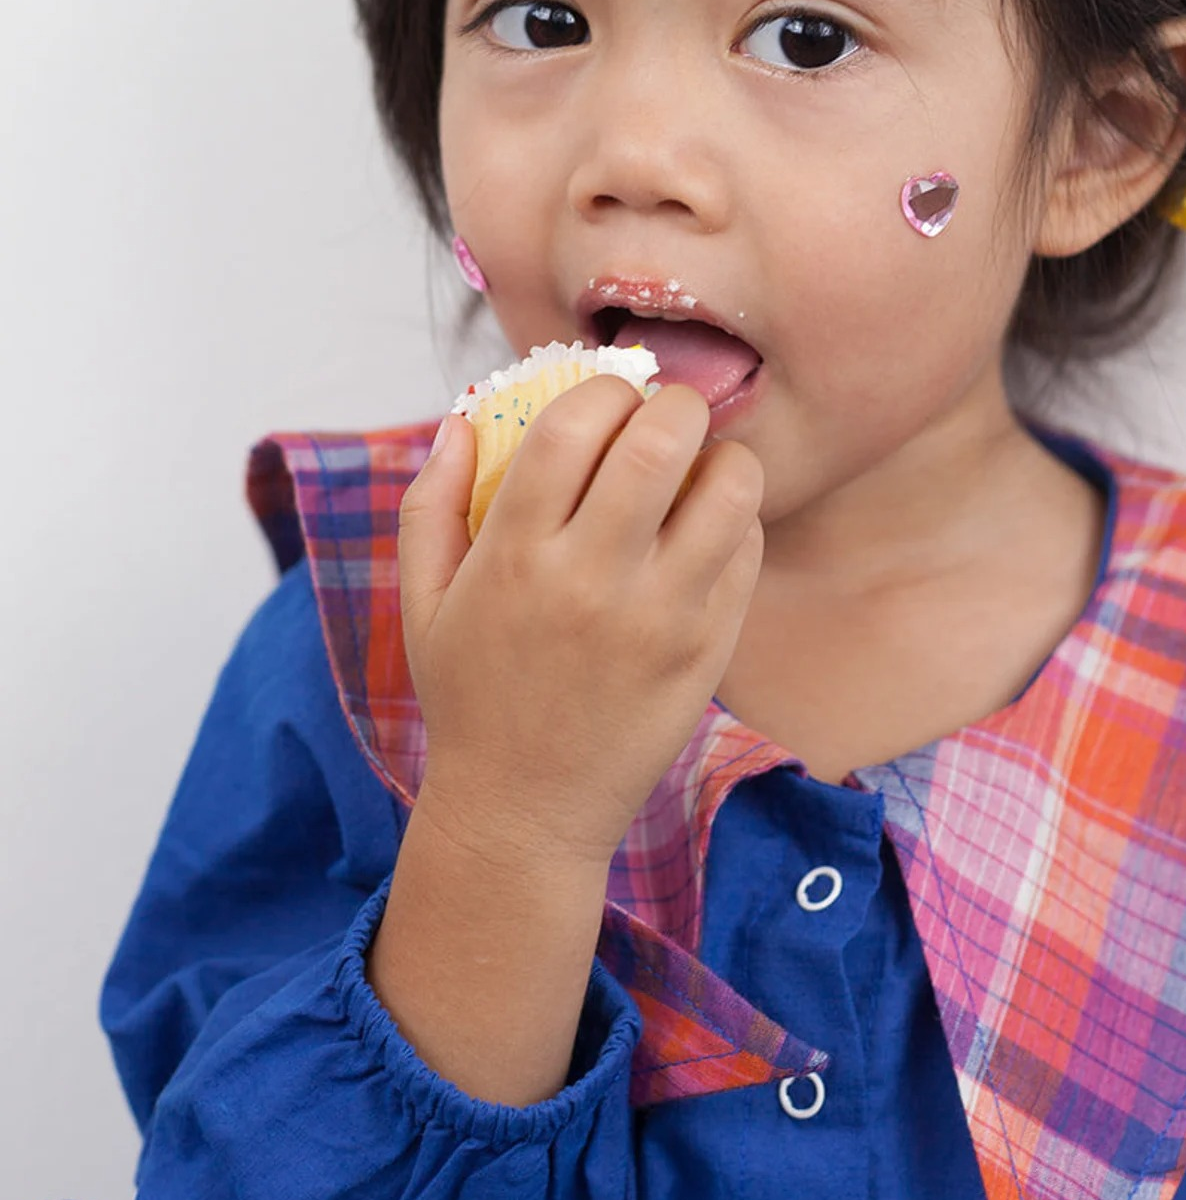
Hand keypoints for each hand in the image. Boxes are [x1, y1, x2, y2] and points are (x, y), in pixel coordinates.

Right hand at [396, 377, 764, 868]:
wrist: (526, 811)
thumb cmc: (473, 695)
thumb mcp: (424, 601)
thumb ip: (432, 500)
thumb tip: (464, 413)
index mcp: (515, 554)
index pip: (574, 422)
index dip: (602, 388)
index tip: (606, 403)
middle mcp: (592, 579)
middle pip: (663, 438)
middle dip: (673, 404)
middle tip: (663, 420)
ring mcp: (660, 616)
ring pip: (732, 487)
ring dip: (720, 459)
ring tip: (693, 474)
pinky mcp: (708, 647)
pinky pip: (748, 547)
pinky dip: (735, 520)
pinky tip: (702, 533)